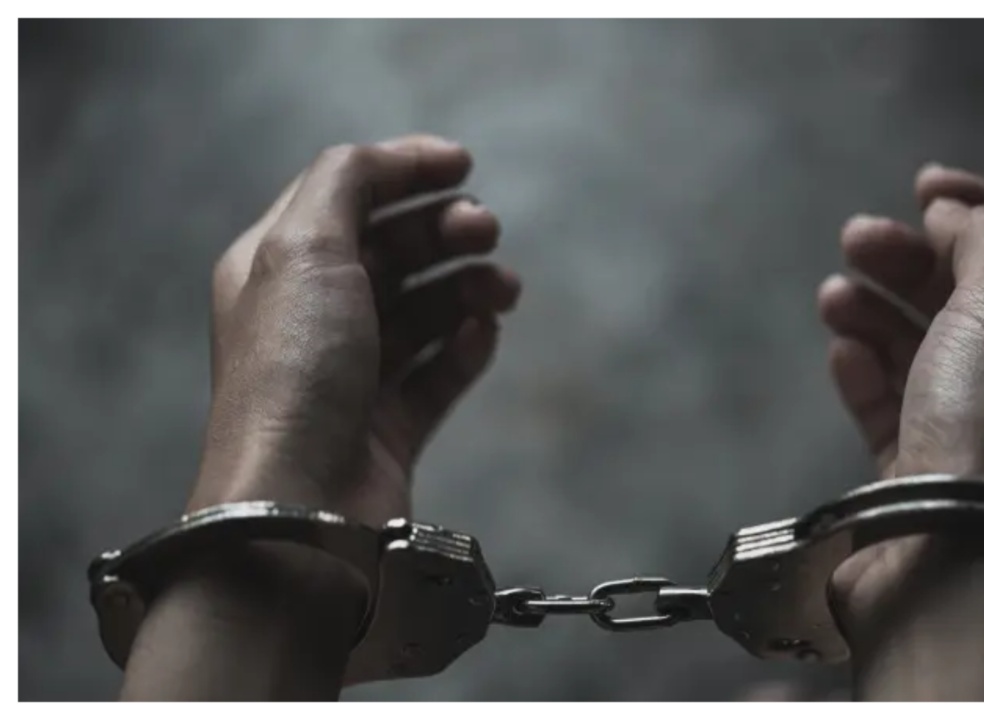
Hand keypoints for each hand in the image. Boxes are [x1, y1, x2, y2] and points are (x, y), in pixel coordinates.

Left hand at [188, 136, 520, 526]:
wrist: (299, 502)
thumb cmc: (294, 371)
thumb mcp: (304, 250)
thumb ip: (346, 183)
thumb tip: (388, 161)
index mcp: (277, 268)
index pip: (345, 197)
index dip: (403, 171)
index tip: (464, 164)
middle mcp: (312, 318)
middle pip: (391, 251)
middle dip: (443, 230)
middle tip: (486, 229)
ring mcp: (353, 376)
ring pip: (423, 312)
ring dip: (466, 287)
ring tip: (502, 288)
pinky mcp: (389, 429)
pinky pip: (438, 374)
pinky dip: (466, 348)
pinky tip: (484, 333)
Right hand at [817, 164, 983, 621]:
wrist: (947, 549)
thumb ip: (982, 241)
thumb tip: (955, 215)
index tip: (923, 186)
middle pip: (971, 295)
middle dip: (914, 258)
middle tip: (856, 236)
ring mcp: (973, 428)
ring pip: (922, 347)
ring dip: (877, 309)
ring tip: (833, 292)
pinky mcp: (919, 465)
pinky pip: (890, 402)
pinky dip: (865, 368)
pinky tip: (841, 348)